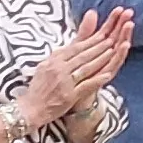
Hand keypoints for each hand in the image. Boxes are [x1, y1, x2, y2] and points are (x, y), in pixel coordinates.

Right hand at [24, 9, 133, 124]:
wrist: (30, 109)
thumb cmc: (39, 87)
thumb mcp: (47, 65)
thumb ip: (62, 53)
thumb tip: (74, 42)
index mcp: (54, 60)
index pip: (76, 47)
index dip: (91, 39)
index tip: (105, 32)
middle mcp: (59, 68)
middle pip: (83, 55)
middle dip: (99, 46)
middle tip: (113, 37)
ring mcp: (64, 82)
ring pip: (86, 67)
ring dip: (101, 59)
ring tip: (113, 51)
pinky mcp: (69, 96)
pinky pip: (85, 86)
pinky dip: (97, 80)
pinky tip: (107, 75)